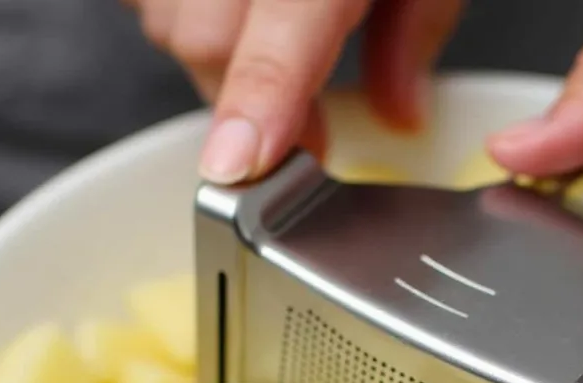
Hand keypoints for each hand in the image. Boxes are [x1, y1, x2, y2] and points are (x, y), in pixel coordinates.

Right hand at [128, 0, 461, 182]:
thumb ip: (416, 29)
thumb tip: (400, 113)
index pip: (276, 32)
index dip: (253, 103)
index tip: (236, 166)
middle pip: (199, 38)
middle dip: (241, 100)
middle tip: (297, 123)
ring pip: (166, 18)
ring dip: (214, 53)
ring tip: (265, 34)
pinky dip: (186, 12)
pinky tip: (234, 4)